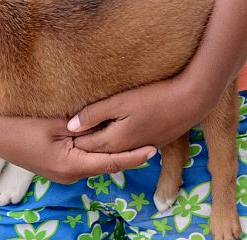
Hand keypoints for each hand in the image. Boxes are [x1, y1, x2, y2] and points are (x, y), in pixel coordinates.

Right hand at [0, 79, 155, 183]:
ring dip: (108, 147)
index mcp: (71, 165)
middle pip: (103, 162)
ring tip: (131, 132)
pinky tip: (103, 133)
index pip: (110, 162)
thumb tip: (105, 122)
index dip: (132, 155)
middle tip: (146, 134)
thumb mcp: (55, 122)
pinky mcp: (57, 164)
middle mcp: (69, 173)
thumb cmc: (23, 124)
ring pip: (92, 158)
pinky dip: (93, 146)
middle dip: (123, 149)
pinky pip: (81, 155)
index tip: (152, 148)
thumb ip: (82, 123)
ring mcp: (62, 171)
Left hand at [67, 74, 211, 153]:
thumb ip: (94, 114)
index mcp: (115, 141)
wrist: (190, 100)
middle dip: (81, 142)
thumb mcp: (120, 102)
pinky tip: (112, 128)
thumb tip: (70, 127)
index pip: (84, 145)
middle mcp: (125, 149)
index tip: (56, 129)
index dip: (70, 138)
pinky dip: (115, 139)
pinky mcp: (151, 141)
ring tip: (85, 129)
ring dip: (99, 140)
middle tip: (63, 130)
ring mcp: (139, 146)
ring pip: (112, 148)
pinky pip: (126, 144)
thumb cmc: (154, 96)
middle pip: (97, 149)